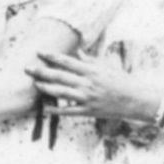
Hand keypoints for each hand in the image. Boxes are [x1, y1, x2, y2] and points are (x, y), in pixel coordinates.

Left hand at [27, 51, 156, 123]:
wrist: (136, 100)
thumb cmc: (123, 81)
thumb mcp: (107, 67)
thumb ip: (90, 60)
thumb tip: (77, 52)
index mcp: (92, 70)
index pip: (67, 61)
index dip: (51, 56)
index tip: (39, 52)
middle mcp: (87, 84)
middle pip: (60, 76)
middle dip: (42, 71)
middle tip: (27, 68)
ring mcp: (87, 98)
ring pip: (61, 93)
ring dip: (46, 88)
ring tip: (34, 84)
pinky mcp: (89, 111)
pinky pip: (69, 111)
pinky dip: (56, 109)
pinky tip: (45, 107)